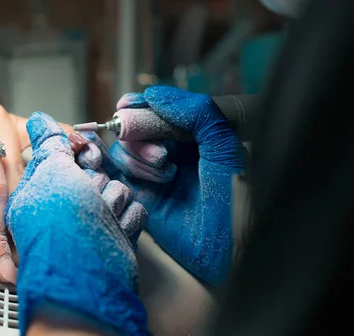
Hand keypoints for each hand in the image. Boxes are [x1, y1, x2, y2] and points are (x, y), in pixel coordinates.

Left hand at [5, 112, 148, 335]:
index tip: (80, 156)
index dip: (76, 154)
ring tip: (100, 222)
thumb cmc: (63, 228)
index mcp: (38, 191)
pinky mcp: (115, 234)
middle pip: (94, 171)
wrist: (91, 278)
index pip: (64, 155)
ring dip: (112, 203)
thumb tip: (40, 119)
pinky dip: (126, 221)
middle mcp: (64, 207)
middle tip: (87, 198)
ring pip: (117, 188)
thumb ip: (48, 142)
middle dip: (95, 182)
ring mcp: (91, 221)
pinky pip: (133, 210)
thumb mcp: (50, 172)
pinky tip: (114, 233)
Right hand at [83, 85, 247, 285]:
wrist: (233, 247)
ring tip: (166, 173)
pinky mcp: (141, 198)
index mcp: (191, 134)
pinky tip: (139, 176)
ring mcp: (153, 175)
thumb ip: (194, 112)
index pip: (155, 109)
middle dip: (140, 134)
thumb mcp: (223, 144)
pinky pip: (118, 178)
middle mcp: (169, 151)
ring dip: (139, 158)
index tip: (127, 105)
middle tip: (162, 154)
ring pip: (123, 152)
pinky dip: (119, 172)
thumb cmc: (235, 194)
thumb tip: (153, 94)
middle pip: (133, 128)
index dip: (138, 105)